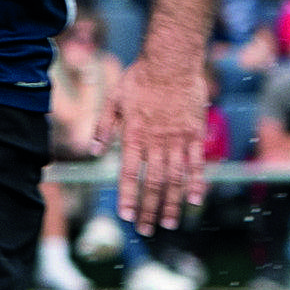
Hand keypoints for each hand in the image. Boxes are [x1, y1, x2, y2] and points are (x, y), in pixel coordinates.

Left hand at [101, 57, 210, 231]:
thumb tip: (92, 151)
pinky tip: (194, 201)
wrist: (172, 60)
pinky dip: (196, 183)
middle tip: (148, 230)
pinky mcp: (195, 134)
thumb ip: (103, 126)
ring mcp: (177, 139)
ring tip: (169, 223)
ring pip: (175, 178)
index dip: (127, 197)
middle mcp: (156, 141)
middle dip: (149, 209)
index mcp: (133, 134)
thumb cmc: (140, 78)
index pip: (128, 173)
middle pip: (153, 183)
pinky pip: (197, 163)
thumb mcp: (113, 99)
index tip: (126, 216)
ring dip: (171, 203)